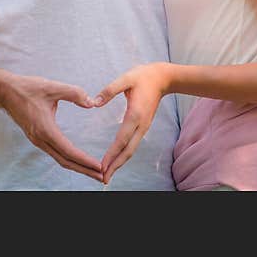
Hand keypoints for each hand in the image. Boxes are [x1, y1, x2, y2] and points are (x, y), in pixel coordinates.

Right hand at [0, 74, 102, 181]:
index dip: (85, 160)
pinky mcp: (36, 137)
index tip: (99, 166)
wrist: (5, 91)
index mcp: (45, 129)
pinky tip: (76, 159)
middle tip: (102, 176)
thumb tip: (92, 103)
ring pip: (60, 159)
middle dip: (84, 170)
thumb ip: (74, 93)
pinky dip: (68, 159)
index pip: (69, 151)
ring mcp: (37, 140)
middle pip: (65, 161)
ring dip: (77, 166)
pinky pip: (54, 153)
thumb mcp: (52, 87)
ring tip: (93, 171)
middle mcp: (40, 139)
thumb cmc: (27, 88)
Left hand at [93, 63, 170, 184]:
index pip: (122, 139)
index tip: (102, 166)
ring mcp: (143, 127)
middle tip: (103, 179)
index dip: (112, 154)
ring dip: (119, 163)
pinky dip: (124, 155)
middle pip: (128, 151)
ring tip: (107, 174)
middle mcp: (141, 125)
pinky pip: (132, 145)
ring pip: (131, 150)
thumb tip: (94, 102)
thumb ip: (109, 90)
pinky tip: (116, 160)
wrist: (162, 78)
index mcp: (135, 115)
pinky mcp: (143, 126)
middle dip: (116, 166)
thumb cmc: (143, 77)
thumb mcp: (126, 78)